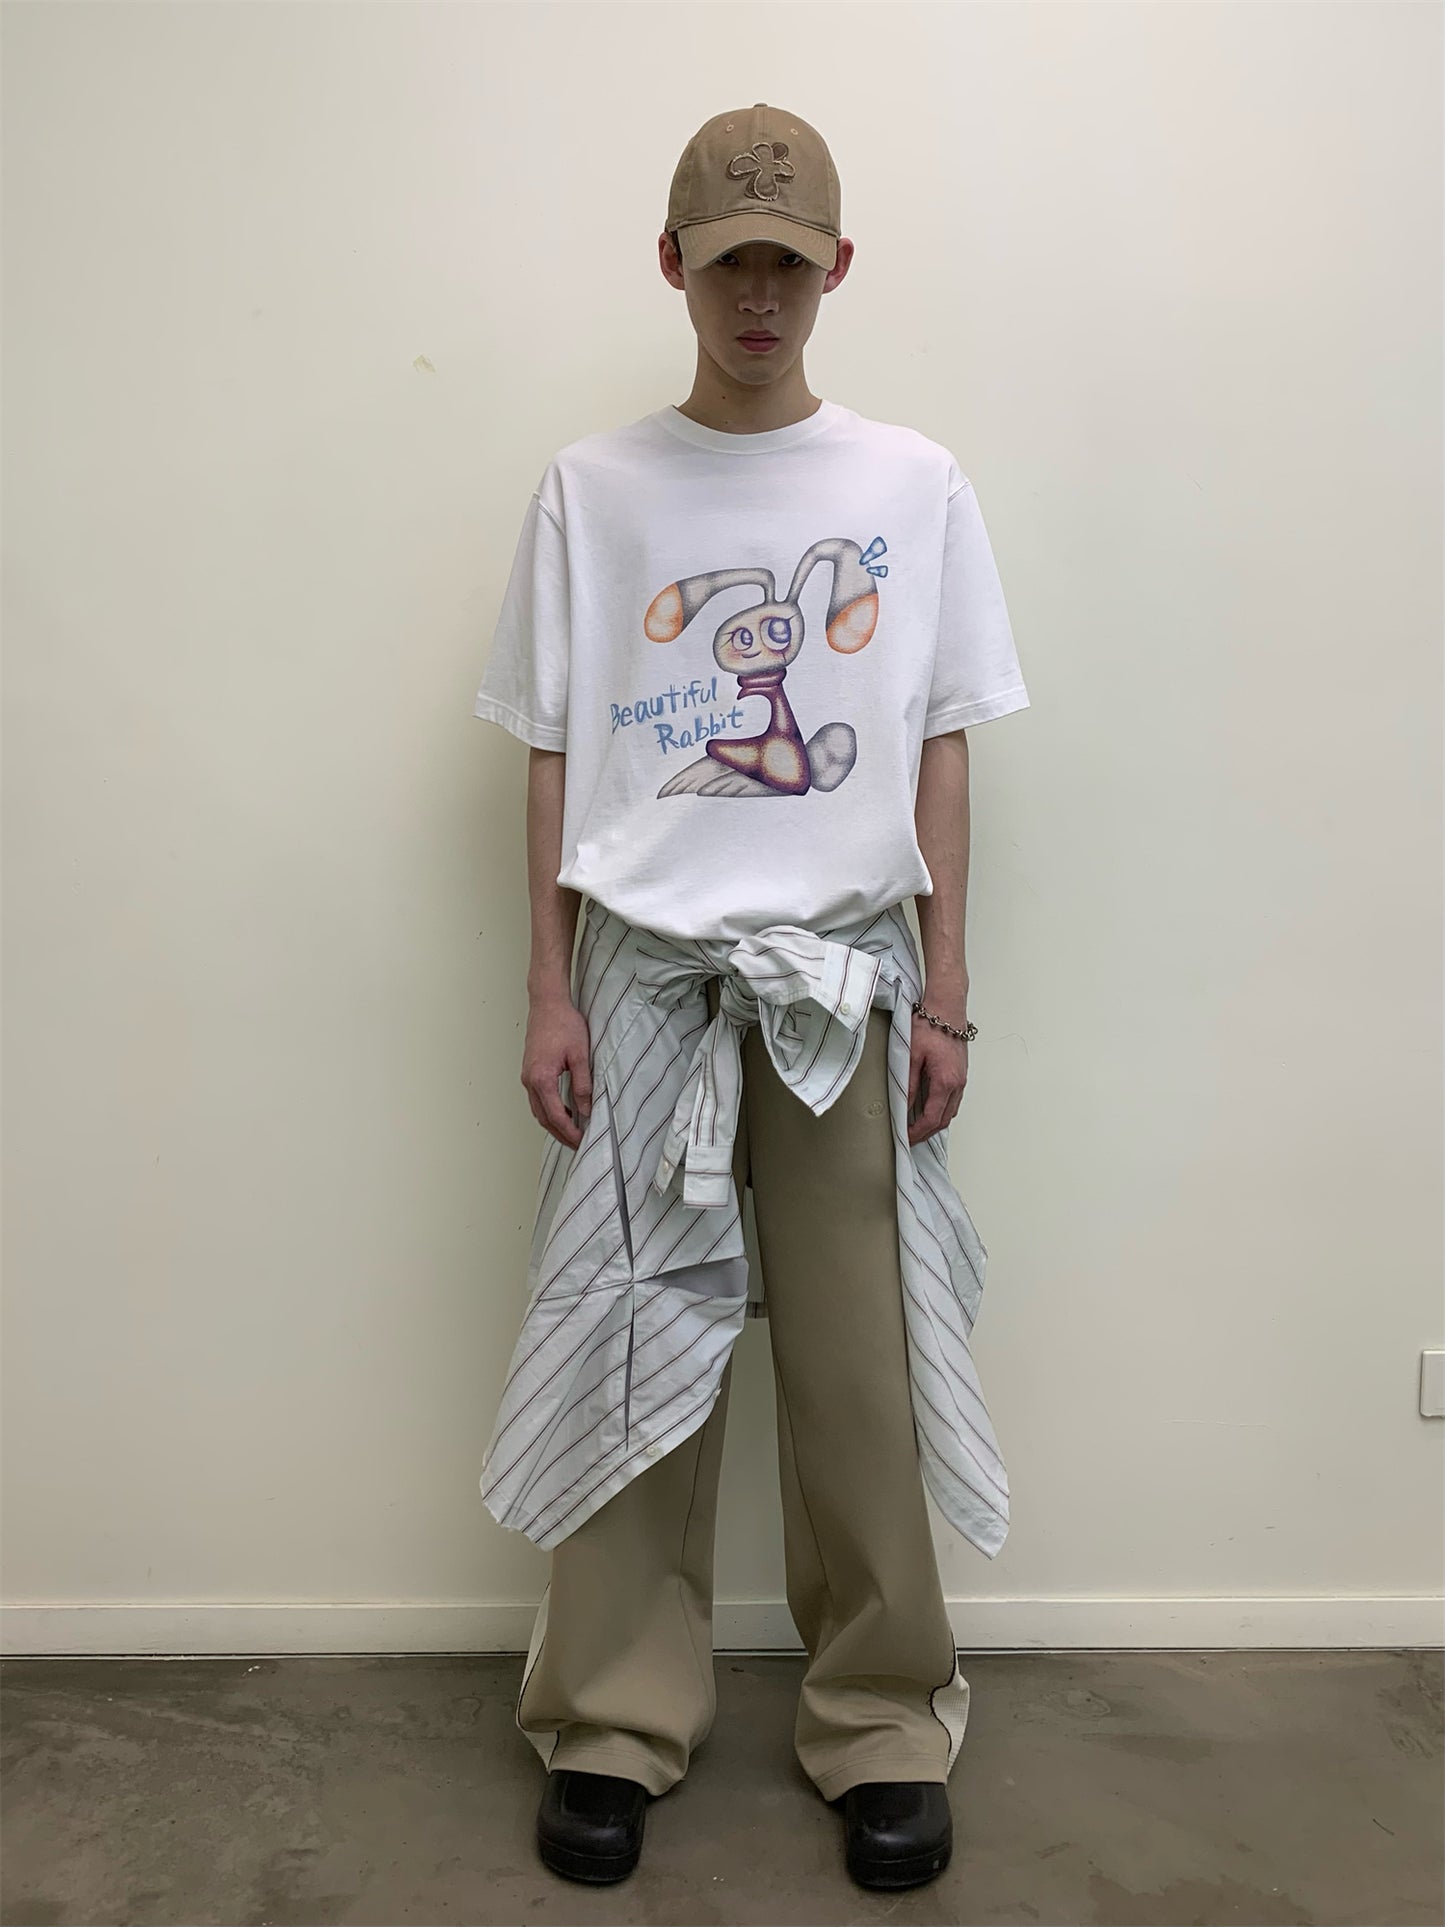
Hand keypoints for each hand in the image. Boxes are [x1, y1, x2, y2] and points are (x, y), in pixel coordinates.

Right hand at [521, 992, 592, 1147]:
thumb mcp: (580, 1055)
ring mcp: (527, 1077)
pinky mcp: (529, 1071)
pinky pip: (537, 1099)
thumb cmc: (563, 1024)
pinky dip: (549, 1110)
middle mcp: (529, 1081)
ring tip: (573, 1132)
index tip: (583, 1140)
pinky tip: (564, 1111)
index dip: (570, 1132)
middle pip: (543, 1118)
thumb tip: (585, 1110)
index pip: (556, 1116)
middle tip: (578, 1144)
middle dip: (561, 1134)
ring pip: (538, 1110)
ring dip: (554, 1124)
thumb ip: (582, 1085)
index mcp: (541, 1079)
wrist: (547, 1003)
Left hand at [907, 1004, 968, 1145]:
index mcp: (946, 1081)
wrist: (947, 1008)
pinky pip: (954, 1100)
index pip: (932, 1118)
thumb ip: (908, 1084)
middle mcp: (958, 1083)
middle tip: (910, 1138)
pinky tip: (930, 1109)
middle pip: (944, 1120)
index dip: (918, 1132)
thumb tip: (903, 1106)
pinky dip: (942, 1110)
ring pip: (951, 1111)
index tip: (906, 1138)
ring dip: (935, 1122)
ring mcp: (962, 1079)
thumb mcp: (911, 1056)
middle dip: (927, 1132)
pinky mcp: (961, 1073)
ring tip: (917, 1127)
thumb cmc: (930, 1026)